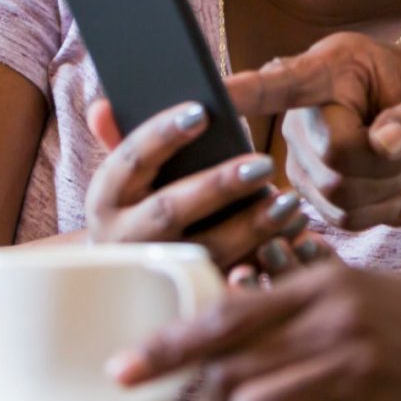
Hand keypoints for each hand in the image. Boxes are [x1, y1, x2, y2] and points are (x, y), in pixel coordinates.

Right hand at [84, 99, 311, 270]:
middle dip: (219, 185)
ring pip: (206, 250)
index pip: (131, 159)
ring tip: (290, 202)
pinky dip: (267, 256)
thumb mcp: (123, 178)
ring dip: (252, 226)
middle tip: (264, 163)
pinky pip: (230, 278)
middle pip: (171, 209)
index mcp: (106, 198)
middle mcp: (124, 238)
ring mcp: (156, 271)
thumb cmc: (136, 208)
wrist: (123, 281)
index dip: (163, 134)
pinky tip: (296, 234)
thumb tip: (104, 106)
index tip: (202, 111)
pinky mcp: (188, 294)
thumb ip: (120, 138)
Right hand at [226, 34, 400, 231]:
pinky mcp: (320, 197)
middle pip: (328, 152)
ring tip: (400, 160)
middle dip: (380, 158)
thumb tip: (386, 141)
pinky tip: (392, 187)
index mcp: (338, 65)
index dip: (245, 91)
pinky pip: (341, 219)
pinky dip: (380, 209)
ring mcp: (307, 156)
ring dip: (383, 184)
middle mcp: (309, 109)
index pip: (284, 81)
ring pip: (332, 190)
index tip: (209, 96)